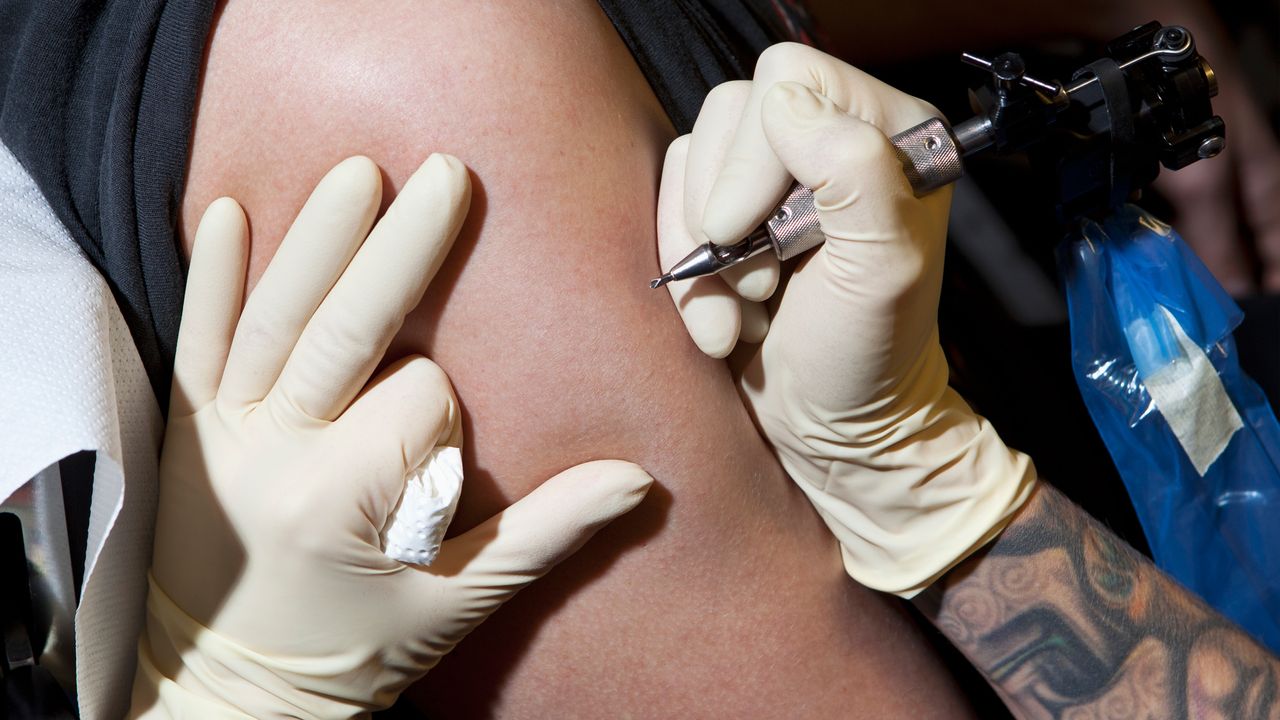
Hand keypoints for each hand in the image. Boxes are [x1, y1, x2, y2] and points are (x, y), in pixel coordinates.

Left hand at [129, 155, 652, 717]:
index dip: (446, 412)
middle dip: (403, 249)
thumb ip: (547, 534)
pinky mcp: (193, 429)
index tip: (443, 461)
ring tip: (362, 173)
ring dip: (320, 240)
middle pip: (349, 328)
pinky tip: (228, 212)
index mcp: (345, 500)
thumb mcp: (457, 604)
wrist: (230, 693)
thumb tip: (639, 479)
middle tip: (447, 173)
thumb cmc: (351, 653)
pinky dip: (210, 277)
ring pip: (275, 319)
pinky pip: (196, 341)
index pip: (420, 399)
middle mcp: (278, 455)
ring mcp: (226, 436)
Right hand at [658, 43, 1034, 596]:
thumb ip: (852, 171)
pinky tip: (721, 322)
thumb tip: (783, 105)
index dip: (760, 154)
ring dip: (702, 253)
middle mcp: (825, 144)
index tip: (766, 232)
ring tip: (744, 310)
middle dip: (729, 210)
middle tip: (762, 282)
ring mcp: (768, 182)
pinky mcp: (722, 219)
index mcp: (883, 134)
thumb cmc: (868, 359)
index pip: (789, 79)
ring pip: (689, 160)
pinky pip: (667, 207)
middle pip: (730, 113)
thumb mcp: (882, 269)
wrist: (831, 432)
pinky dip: (683, 275)